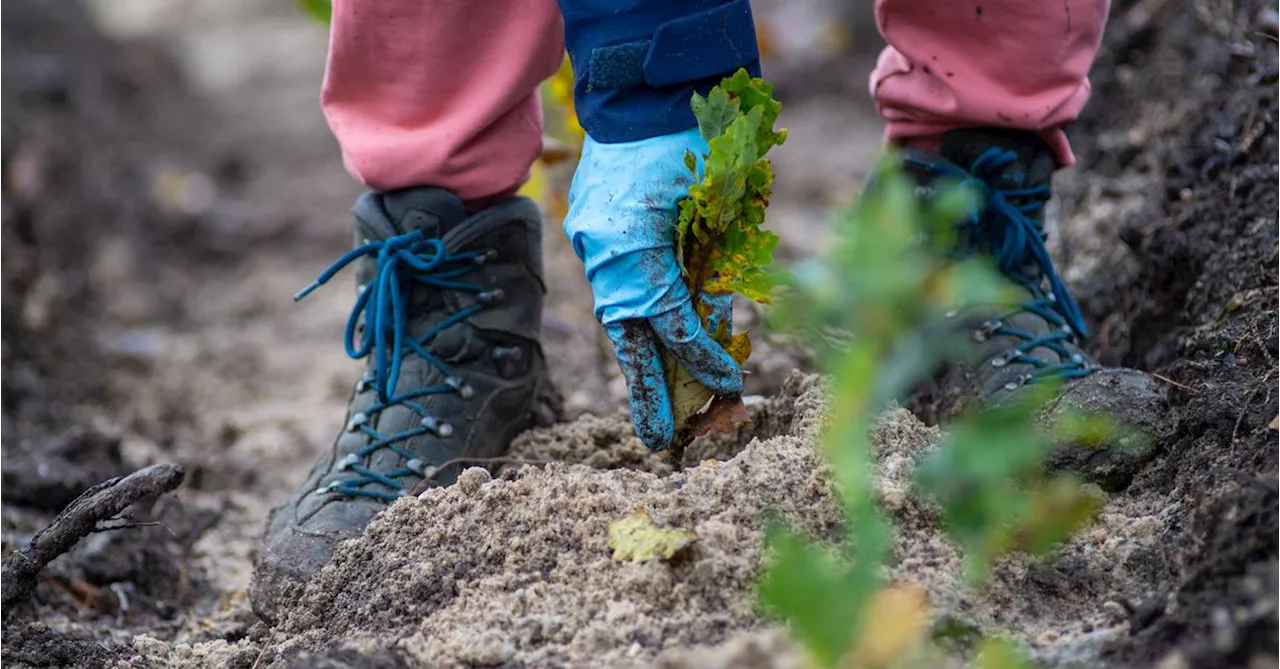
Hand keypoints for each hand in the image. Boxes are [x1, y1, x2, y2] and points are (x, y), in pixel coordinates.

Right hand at [564, 128, 742, 450]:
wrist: (645, 87)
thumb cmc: (696, 139)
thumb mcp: (721, 208)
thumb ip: (715, 270)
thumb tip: (716, 324)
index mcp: (635, 250)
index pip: (673, 324)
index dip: (702, 360)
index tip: (728, 386)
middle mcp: (605, 254)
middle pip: (627, 338)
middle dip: (646, 393)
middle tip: (658, 441)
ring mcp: (592, 242)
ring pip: (619, 314)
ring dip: (640, 357)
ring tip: (654, 405)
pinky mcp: (591, 230)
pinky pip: (616, 285)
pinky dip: (635, 315)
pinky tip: (651, 341)